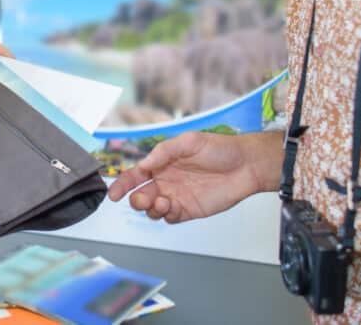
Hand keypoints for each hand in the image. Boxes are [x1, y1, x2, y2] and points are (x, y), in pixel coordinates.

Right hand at [107, 130, 283, 223]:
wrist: (246, 165)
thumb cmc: (220, 148)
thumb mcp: (190, 141)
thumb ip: (164, 151)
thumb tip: (144, 164)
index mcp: (163, 163)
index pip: (136, 175)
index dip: (123, 184)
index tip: (114, 194)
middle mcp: (167, 181)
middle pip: (141, 196)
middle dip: (136, 200)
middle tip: (142, 199)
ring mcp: (177, 197)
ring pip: (153, 210)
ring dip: (152, 209)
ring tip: (164, 202)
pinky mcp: (189, 210)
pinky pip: (170, 218)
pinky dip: (166, 216)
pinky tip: (173, 207)